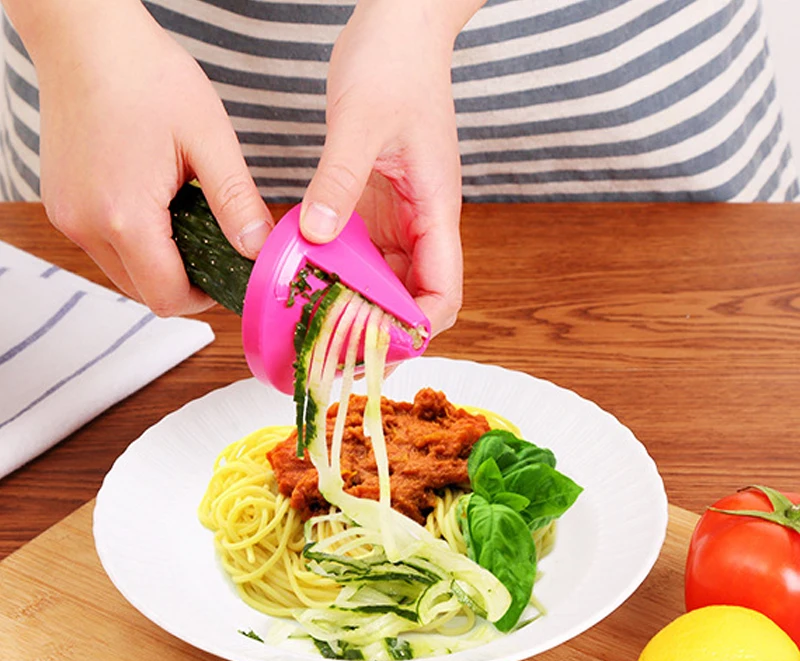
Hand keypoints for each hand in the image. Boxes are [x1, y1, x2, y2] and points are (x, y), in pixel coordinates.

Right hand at [26, 0, 271, 314]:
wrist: (85, 34)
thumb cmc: (145, 75)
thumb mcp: (209, 140)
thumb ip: (236, 202)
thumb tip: (257, 248)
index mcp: (124, 217)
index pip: (168, 297)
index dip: (205, 298)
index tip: (228, 276)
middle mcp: (86, 226)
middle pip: (144, 293)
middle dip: (184, 284)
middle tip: (214, 251)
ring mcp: (68, 216)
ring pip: (123, 274)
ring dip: (159, 266)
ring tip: (186, 224)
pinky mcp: (62, 203)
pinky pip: (104, 248)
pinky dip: (134, 245)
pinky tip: (157, 209)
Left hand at [300, 0, 480, 334]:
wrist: (400, 27)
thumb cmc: (395, 63)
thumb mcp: (361, 121)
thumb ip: (338, 181)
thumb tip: (315, 236)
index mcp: (435, 210)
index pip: (442, 292)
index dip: (417, 327)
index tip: (378, 344)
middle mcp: (421, 224)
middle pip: (413, 299)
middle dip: (381, 331)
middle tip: (337, 351)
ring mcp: (398, 218)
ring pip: (385, 283)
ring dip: (357, 307)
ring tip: (318, 327)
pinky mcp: (375, 207)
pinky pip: (361, 255)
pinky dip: (340, 275)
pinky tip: (309, 282)